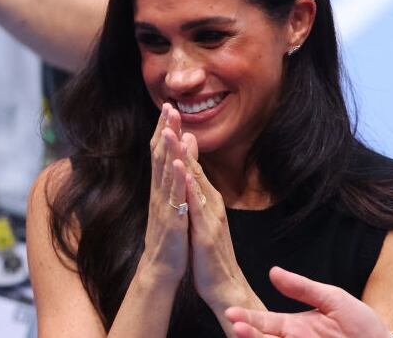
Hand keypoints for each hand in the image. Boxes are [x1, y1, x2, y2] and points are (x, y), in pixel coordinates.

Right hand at [139, 103, 190, 285]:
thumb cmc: (170, 233)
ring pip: (165, 173)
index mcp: (161, 187)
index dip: (164, 129)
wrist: (163, 268)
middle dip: (165, 130)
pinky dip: (175, 180)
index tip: (169, 104)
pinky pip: (174, 198)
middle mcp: (159, 193)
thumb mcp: (173, 202)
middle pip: (161, 156)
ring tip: (170, 127)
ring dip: (168, 150)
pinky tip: (178, 164)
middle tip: (169, 105)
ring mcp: (164, 206)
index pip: (162, 153)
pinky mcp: (172, 221)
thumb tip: (181, 150)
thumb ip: (176, 176)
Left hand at [176, 131, 260, 313]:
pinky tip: (184, 173)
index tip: (169, 114)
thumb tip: (189, 175)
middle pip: (193, 164)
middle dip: (181, 136)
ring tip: (174, 132)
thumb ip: (197, 197)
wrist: (224, 284)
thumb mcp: (202, 219)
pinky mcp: (207, 231)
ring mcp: (210, 215)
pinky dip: (191, 187)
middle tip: (171, 109)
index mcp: (207, 199)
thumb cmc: (209, 254)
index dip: (179, 138)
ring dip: (184, 155)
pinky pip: (198, 206)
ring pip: (196, 180)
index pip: (191, 163)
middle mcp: (211, 201)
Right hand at [225, 266, 390, 337]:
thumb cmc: (360, 323)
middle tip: (236, 327)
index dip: (248, 318)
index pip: (265, 322)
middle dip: (248, 335)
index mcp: (295, 326)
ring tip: (247, 334)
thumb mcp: (333, 299)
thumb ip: (303, 288)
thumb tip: (274, 272)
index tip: (232, 314)